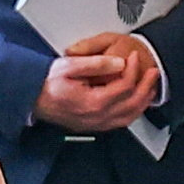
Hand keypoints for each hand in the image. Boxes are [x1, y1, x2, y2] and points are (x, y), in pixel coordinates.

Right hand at [33, 31, 162, 133]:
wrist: (32, 98)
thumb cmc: (46, 83)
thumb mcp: (69, 65)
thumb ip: (96, 63)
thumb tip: (118, 63)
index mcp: (93, 101)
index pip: (124, 86)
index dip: (133, 69)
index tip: (133, 57)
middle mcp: (97, 117)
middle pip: (132, 104)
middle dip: (146, 86)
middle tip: (152, 72)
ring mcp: (96, 124)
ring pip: (129, 117)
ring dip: (143, 102)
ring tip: (150, 88)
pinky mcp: (93, 126)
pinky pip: (121, 123)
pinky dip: (133, 112)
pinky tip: (135, 103)